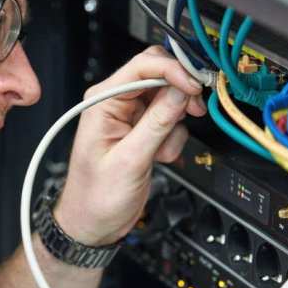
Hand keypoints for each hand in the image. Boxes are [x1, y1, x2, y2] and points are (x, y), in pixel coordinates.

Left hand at [53, 46, 206, 245]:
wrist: (93, 222)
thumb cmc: (95, 196)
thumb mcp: (130, 160)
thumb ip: (156, 123)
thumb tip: (180, 91)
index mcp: (101, 102)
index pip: (142, 66)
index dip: (173, 70)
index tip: (194, 86)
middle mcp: (114, 104)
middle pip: (158, 75)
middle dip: (179, 92)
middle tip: (193, 109)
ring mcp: (129, 117)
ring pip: (168, 98)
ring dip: (174, 122)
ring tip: (162, 148)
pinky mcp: (142, 131)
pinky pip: (170, 120)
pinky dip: (172, 138)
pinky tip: (159, 156)